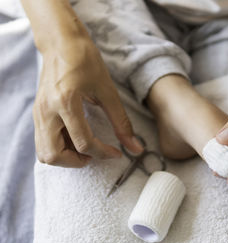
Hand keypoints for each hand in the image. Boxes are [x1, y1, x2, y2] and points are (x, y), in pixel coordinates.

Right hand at [33, 37, 142, 166]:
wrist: (61, 43)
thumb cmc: (85, 61)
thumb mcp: (108, 91)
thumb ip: (121, 122)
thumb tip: (135, 148)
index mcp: (66, 102)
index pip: (83, 143)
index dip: (103, 153)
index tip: (116, 153)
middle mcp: (46, 111)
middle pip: (53, 156)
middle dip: (77, 162)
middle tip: (95, 154)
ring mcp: (38, 113)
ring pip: (44, 153)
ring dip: (66, 157)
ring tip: (85, 148)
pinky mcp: (38, 113)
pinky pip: (43, 142)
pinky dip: (59, 148)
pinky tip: (76, 138)